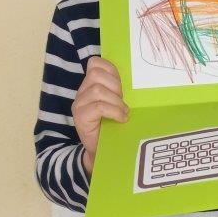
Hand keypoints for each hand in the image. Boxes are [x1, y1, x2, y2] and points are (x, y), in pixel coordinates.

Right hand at [72, 56, 128, 174]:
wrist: (105, 152)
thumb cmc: (114, 127)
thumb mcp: (119, 104)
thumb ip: (120, 90)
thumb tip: (138, 79)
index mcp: (91, 85)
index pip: (96, 63)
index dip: (111, 70)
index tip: (122, 87)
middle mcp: (82, 92)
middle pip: (96, 73)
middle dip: (115, 85)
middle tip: (123, 102)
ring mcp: (79, 104)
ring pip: (98, 89)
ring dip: (116, 101)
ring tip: (123, 112)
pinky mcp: (80, 117)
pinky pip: (98, 106)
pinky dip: (114, 111)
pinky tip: (121, 119)